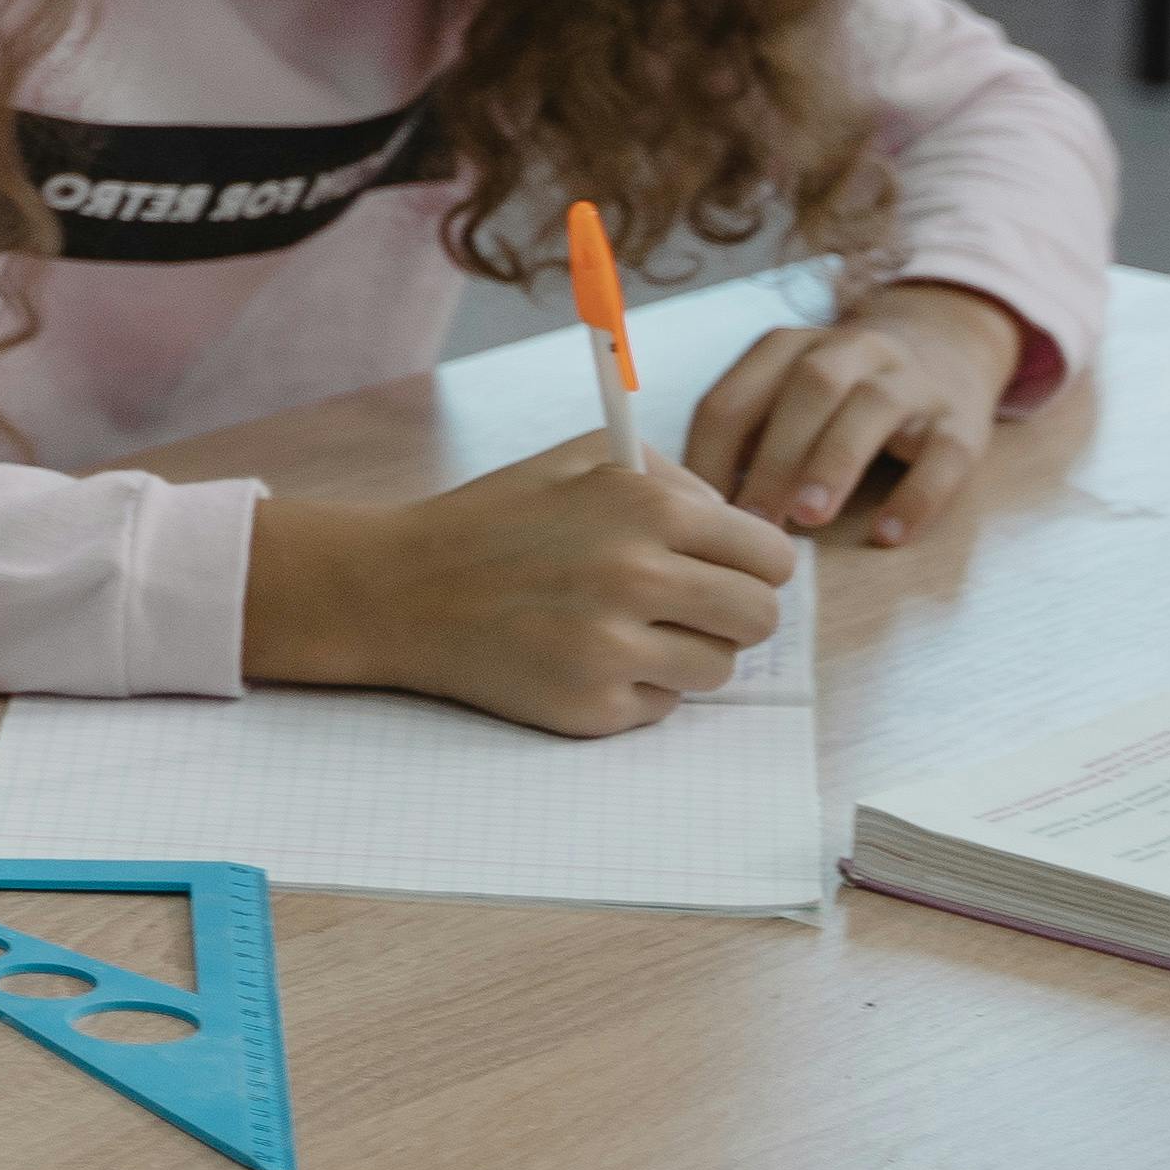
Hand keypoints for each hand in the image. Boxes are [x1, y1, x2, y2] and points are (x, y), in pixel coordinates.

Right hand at [247, 432, 795, 736]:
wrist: (398, 589)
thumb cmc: (495, 521)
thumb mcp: (581, 462)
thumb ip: (671, 480)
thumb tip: (744, 533)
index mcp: (647, 507)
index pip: (771, 557)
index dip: (750, 566)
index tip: (721, 571)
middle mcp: (638, 575)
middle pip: (759, 618)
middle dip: (730, 615)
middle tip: (684, 609)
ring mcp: (613, 647)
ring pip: (718, 669)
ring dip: (683, 654)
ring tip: (625, 631)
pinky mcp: (589, 706)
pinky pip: (663, 707)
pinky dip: (635, 688)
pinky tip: (584, 659)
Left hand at [685, 286, 1023, 546]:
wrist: (945, 345)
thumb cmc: (835, 395)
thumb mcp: (781, 396)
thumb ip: (742, 438)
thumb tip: (691, 508)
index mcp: (788, 348)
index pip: (736, 395)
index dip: (710, 453)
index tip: (695, 510)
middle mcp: (851, 351)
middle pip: (809, 390)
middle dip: (775, 456)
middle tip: (753, 520)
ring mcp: (912, 381)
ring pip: (872, 408)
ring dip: (834, 462)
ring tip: (809, 518)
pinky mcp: (964, 419)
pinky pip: (946, 452)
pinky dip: (918, 495)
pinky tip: (889, 534)